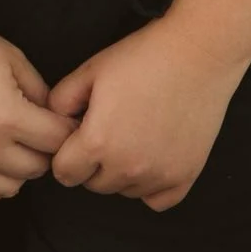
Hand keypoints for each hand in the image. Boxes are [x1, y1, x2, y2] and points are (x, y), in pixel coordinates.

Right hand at [0, 0, 79, 204]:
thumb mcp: (13, 58)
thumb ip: (40, 92)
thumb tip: (54, 117)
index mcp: (6, 118)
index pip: (55, 142)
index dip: (66, 129)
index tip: (64, 121)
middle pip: (35, 169)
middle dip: (44, 149)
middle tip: (38, 129)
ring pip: (8, 189)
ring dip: (18, 169)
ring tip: (13, 143)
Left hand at [46, 16, 249, 210]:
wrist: (198, 52)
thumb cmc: (143, 56)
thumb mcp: (92, 68)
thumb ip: (61, 99)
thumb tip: (52, 122)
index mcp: (98, 142)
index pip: (64, 173)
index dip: (65, 152)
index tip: (78, 133)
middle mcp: (127, 167)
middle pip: (94, 184)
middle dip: (93, 162)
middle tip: (109, 127)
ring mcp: (159, 175)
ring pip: (125, 190)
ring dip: (122, 171)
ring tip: (134, 132)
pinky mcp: (185, 176)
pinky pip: (157, 200)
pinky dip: (151, 184)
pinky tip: (152, 154)